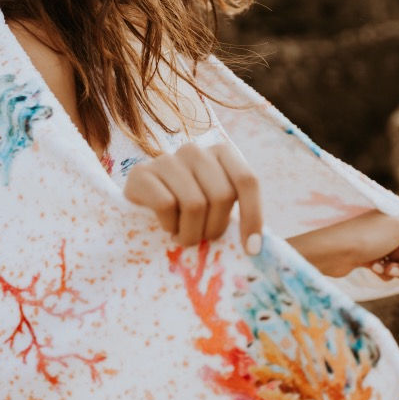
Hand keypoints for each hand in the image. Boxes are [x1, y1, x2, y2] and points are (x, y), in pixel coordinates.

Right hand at [123, 143, 262, 251]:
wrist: (141, 202)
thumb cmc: (187, 210)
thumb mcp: (217, 205)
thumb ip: (238, 213)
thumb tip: (257, 245)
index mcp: (221, 152)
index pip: (247, 180)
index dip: (253, 216)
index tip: (252, 248)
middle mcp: (195, 151)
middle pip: (221, 196)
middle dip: (215, 227)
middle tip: (203, 238)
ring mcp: (166, 159)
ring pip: (194, 204)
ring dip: (191, 232)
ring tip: (183, 236)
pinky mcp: (141, 173)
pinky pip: (166, 205)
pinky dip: (169, 225)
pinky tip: (167, 226)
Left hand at [286, 206, 398, 277]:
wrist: (333, 252)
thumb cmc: (367, 237)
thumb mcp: (397, 226)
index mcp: (396, 219)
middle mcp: (389, 230)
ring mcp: (378, 244)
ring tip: (387, 269)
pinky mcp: (368, 258)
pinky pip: (387, 268)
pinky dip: (384, 271)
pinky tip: (374, 269)